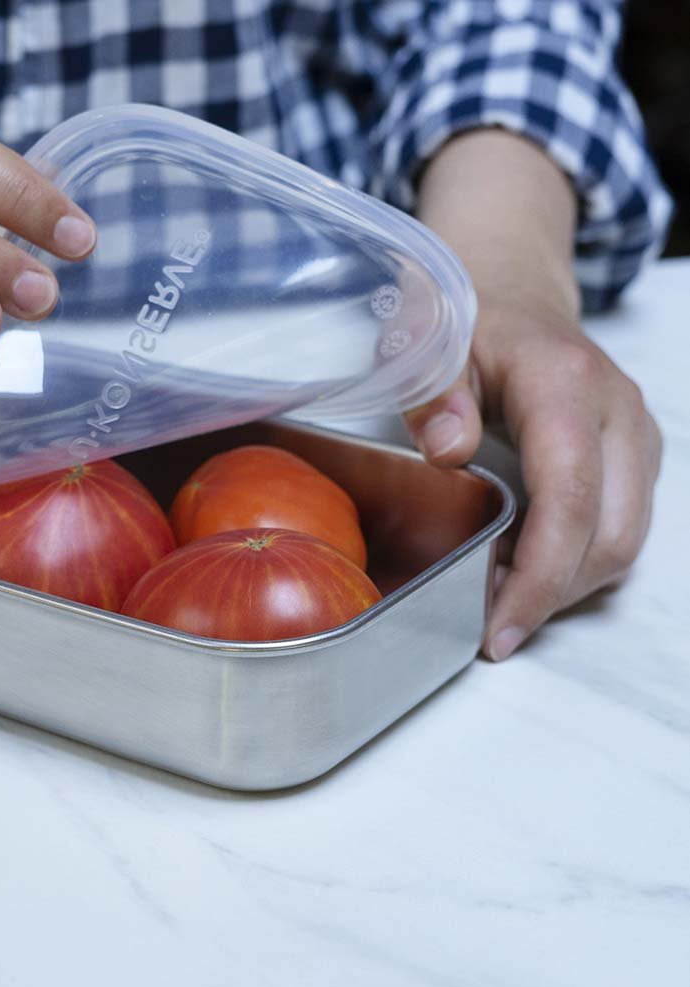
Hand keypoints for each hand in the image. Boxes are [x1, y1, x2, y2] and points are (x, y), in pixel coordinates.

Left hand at [411, 129, 660, 659]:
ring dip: (561, 587)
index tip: (497, 627)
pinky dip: (573, 565)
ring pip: (623, 544)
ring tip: (495, 600)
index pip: (570, 497)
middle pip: (610, 537)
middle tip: (484, 626)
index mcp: (566, 384)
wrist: (510, 284)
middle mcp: (618, 412)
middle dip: (549, 596)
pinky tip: (519, 570)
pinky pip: (618, 530)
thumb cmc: (462, 313)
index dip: (538, 575)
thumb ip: (432, 390)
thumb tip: (448, 453)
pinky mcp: (632, 457)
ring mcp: (634, 437)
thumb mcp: (426, 336)